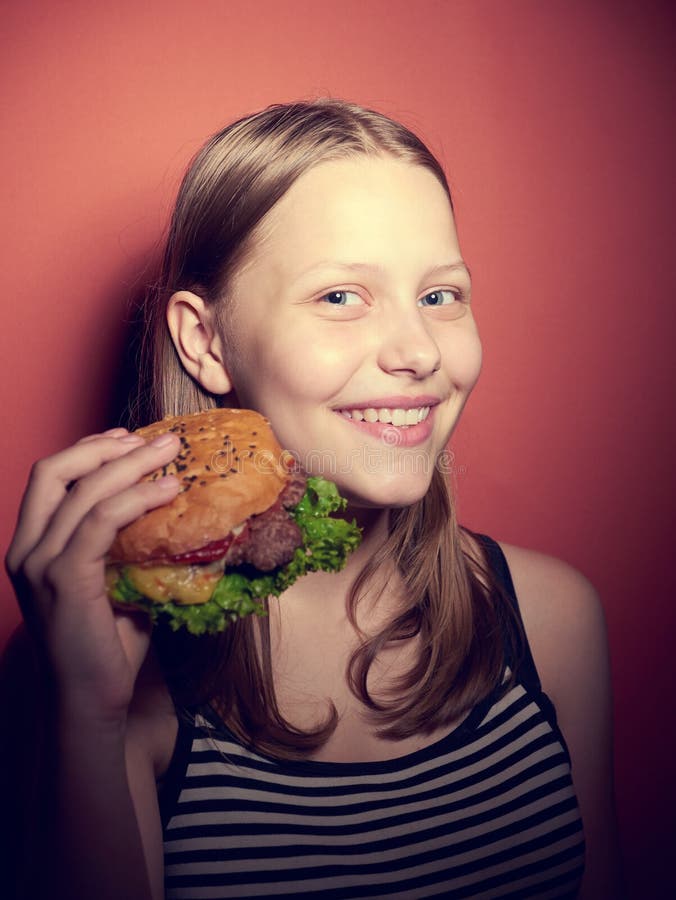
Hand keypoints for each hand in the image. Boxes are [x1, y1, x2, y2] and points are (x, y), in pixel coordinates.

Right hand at [5, 427, 180, 723]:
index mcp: (31, 546)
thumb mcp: (112, 582)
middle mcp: (26, 549)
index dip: (87, 449)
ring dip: (130, 463)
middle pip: (53, 470)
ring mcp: (40, 564)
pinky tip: (168, 491)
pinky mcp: (64, 580)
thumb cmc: (106, 644)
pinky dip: (136, 498)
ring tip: (171, 453)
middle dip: (105, 446)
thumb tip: (172, 511)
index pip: (49, 477)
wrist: (91, 700)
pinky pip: (100, 522)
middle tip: (156, 440)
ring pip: (81, 490)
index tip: (127, 438)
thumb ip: (125, 546)